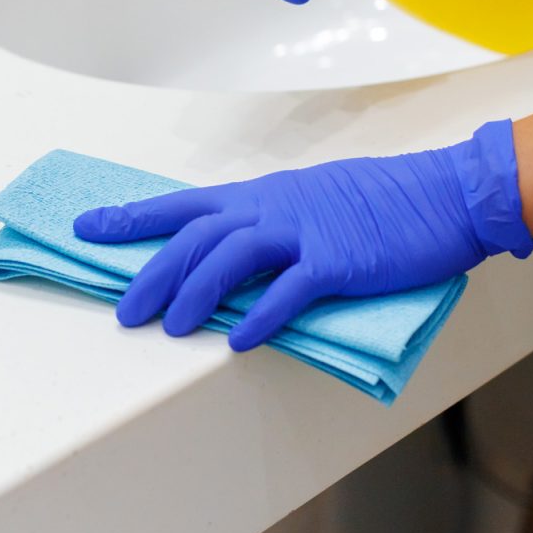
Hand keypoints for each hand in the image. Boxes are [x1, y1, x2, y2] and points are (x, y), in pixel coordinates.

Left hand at [74, 121, 532, 351]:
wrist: (440, 193)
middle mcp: (272, 208)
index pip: (182, 205)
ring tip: (170, 328)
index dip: (133, 216)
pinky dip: (261, 315)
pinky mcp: (337, 260)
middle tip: (123, 309)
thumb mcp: (309, 200)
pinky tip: (240, 339)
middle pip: (194, 237)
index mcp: (262, 195)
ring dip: (194, 294)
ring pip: (229, 259)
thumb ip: (268, 224)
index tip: (91, 225)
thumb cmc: (377, 199)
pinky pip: (289, 290)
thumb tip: (229, 254)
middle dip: (152, 272)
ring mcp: (303, 232)